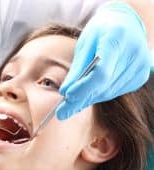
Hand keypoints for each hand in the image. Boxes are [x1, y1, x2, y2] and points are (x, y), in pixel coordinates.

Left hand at [56, 2, 151, 119]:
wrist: (124, 25)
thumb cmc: (100, 32)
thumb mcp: (84, 44)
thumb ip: (76, 69)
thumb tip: (64, 93)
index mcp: (117, 39)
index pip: (101, 73)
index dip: (83, 88)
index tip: (66, 97)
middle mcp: (134, 54)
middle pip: (104, 85)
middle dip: (81, 99)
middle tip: (61, 112)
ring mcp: (139, 67)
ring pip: (108, 92)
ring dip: (88, 98)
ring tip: (70, 105)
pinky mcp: (140, 76)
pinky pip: (115, 92)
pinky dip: (99, 95)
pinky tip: (87, 94)